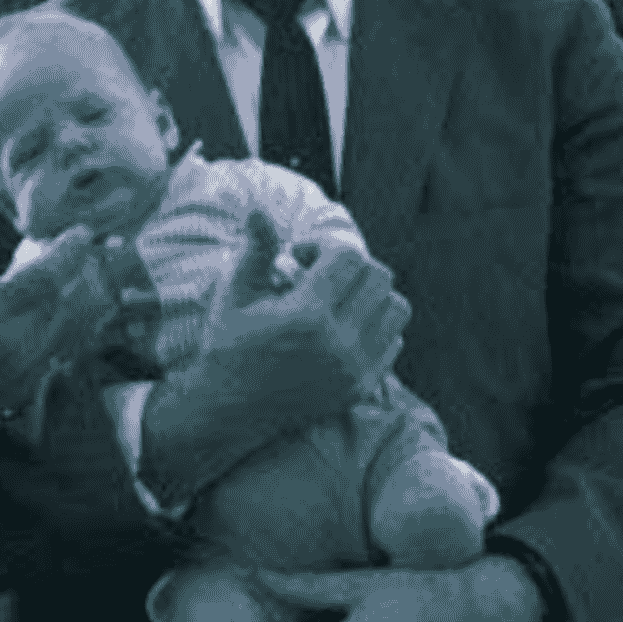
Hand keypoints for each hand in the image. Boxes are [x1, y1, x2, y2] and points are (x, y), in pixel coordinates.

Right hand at [140, 214, 409, 499]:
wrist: (228, 412)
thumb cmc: (226, 347)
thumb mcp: (234, 296)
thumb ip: (255, 251)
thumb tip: (260, 209)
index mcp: (306, 316)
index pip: (349, 256)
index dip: (325, 245)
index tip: (300, 257)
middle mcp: (338, 343)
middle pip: (379, 277)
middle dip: (352, 266)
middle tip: (320, 275)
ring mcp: (354, 368)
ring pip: (395, 308)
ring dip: (371, 294)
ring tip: (339, 299)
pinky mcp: (361, 387)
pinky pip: (393, 342)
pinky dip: (376, 327)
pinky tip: (345, 327)